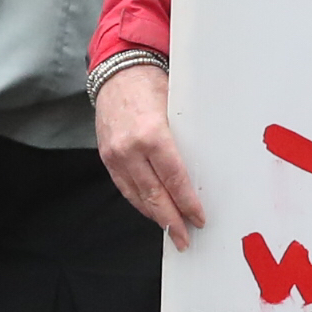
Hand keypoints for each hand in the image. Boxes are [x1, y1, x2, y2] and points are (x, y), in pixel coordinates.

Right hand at [95, 61, 203, 248]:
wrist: (118, 72)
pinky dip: (140, 203)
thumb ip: (186, 139)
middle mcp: (130, 149)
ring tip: (171, 231)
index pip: (174, 180)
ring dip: (156, 216)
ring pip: (138, 196)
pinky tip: (152, 212)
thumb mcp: (176, 107)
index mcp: (152, 134)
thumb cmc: (152, 84)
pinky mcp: (107, 158)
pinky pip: (125, 188)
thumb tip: (204, 170)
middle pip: (155, 195)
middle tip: (184, 239)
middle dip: (172, 221)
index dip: (187, 204)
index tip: (199, 219)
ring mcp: (115, 155)